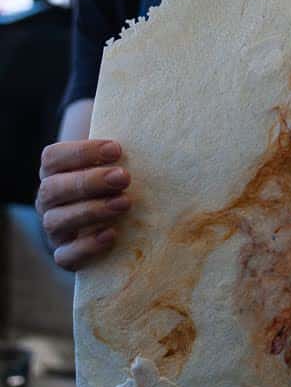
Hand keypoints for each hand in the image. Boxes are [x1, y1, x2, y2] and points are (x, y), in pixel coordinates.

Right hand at [36, 140, 130, 270]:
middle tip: (124, 178)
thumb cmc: (115, 182)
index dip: (82, 152)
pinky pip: (65, 256)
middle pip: (53, 189)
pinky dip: (87, 247)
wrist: (111, 220)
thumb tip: (146, 131)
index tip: (116, 149)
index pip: (53, 158)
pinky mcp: (64, 254)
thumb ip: (117, 152)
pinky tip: (111, 234)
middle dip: (90, 182)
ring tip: (124, 203)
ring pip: (56, 221)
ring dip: (92, 211)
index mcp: (54, 172)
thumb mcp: (113, 163)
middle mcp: (48, 200)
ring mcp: (54, 229)